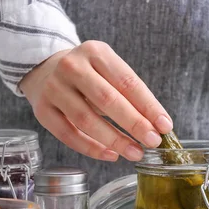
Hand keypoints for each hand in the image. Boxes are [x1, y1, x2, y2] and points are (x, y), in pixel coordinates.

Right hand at [20, 41, 172, 161]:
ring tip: (135, 152)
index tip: (165, 126)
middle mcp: (72, 67)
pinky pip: (69, 135)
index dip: (148, 106)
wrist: (45, 69)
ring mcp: (54, 88)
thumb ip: (130, 94)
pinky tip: (111, 155)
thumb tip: (157, 125)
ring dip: (115, 140)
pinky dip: (92, 148)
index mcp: (95, 52)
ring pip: (86, 120)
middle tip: (153, 142)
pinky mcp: (42, 110)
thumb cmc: (88, 74)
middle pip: (107, 100)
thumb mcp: (109, 70)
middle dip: (134, 124)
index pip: (127, 82)